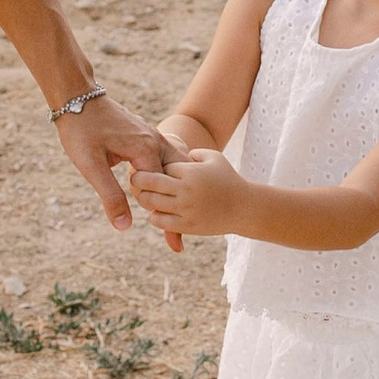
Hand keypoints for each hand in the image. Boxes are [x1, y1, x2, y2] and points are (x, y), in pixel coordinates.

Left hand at [53, 92, 169, 232]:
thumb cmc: (81, 129)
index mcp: (146, 150)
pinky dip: (169, 178)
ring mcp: (153, 137)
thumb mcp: (91, 165)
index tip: (174, 246)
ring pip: (175, 169)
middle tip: (179, 242)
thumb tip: (124, 226)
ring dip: (177, 193)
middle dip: (179, 211)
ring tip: (181, 219)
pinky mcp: (146, 136)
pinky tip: (169, 191)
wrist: (76, 97)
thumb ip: (110, 194)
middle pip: (177, 181)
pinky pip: (165, 160)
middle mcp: (155, 142)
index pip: (163, 193)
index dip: (167, 221)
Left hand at [126, 145, 247, 240]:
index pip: (160, 166)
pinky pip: (159, 221)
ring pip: (151, 203)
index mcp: (191, 172)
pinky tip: (159, 212)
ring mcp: (186, 209)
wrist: (244, 208)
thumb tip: (173, 156)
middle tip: (134, 178)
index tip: (150, 166)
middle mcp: (186, 190)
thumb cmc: (227, 179)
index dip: (155, 166)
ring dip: (145, 199)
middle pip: (150, 183)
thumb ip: (192, 152)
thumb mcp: (214, 157)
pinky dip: (155, 216)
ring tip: (146, 196)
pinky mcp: (187, 226)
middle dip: (138, 180)